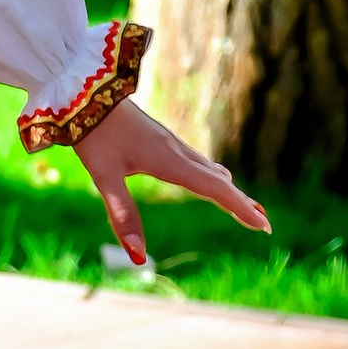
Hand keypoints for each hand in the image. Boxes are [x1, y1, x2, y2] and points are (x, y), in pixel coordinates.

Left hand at [73, 99, 270, 268]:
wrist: (83, 92)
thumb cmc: (94, 135)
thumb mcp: (104, 177)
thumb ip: (123, 215)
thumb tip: (138, 256)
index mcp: (170, 162)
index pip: (215, 189)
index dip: (240, 208)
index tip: (263, 225)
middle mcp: (176, 151)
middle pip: (218, 180)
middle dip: (239, 202)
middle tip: (262, 223)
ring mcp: (169, 142)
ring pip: (208, 168)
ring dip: (227, 188)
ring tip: (242, 204)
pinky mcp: (160, 137)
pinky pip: (196, 160)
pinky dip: (212, 175)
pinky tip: (210, 176)